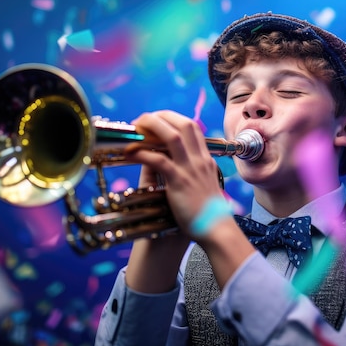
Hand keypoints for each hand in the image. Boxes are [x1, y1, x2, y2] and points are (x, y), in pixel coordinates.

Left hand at [125, 110, 224, 238]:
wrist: (215, 229)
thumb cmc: (207, 213)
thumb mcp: (203, 185)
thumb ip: (191, 171)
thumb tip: (170, 161)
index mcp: (205, 159)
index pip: (193, 127)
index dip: (173, 118)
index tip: (157, 119)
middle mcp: (200, 159)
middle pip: (183, 124)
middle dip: (161, 116)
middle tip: (143, 120)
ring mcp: (191, 169)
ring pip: (171, 136)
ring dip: (151, 127)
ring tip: (134, 127)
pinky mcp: (179, 181)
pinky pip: (158, 160)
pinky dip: (142, 153)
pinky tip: (130, 153)